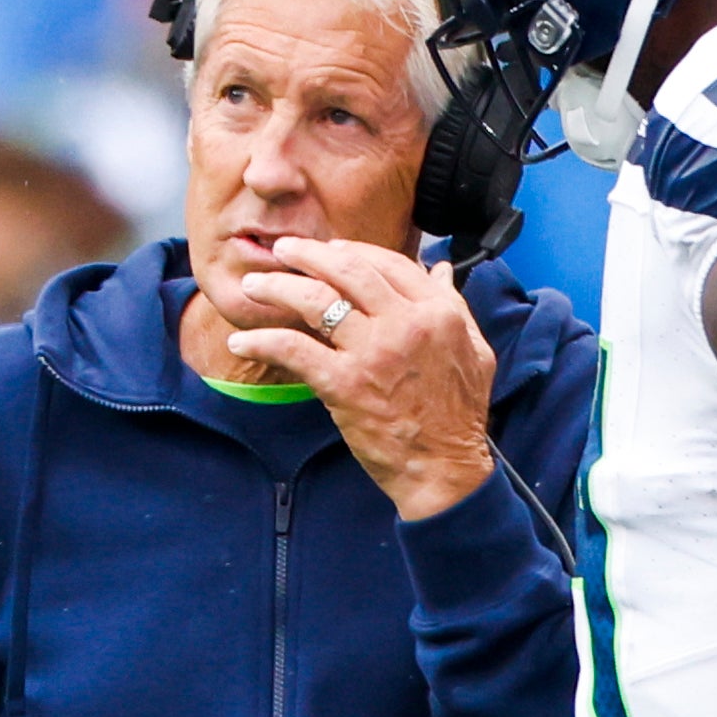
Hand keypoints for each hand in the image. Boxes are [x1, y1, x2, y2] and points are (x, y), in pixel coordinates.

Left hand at [228, 237, 497, 520]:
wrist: (444, 467)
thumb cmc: (458, 414)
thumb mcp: (474, 351)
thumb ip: (454, 306)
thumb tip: (441, 270)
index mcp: (438, 312)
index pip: (388, 262)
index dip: (353, 250)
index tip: (330, 249)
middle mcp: (405, 323)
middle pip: (348, 269)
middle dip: (308, 254)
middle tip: (283, 250)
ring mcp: (373, 352)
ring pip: (316, 300)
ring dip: (278, 287)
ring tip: (255, 286)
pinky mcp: (344, 383)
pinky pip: (293, 349)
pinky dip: (262, 341)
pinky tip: (242, 341)